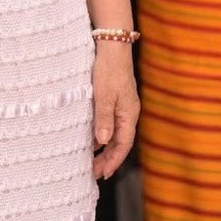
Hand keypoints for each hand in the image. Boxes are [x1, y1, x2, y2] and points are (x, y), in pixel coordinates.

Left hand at [91, 41, 138, 178]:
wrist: (113, 45)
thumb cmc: (108, 70)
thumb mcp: (103, 96)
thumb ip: (104, 119)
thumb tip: (103, 142)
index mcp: (129, 114)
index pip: (124, 145)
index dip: (114, 161)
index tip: (103, 174)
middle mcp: (128, 113)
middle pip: (120, 142)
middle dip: (108, 159)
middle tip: (94, 173)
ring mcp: (123, 106)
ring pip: (115, 134)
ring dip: (105, 149)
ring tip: (92, 161)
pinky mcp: (116, 99)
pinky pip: (111, 124)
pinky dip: (102, 135)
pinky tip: (92, 139)